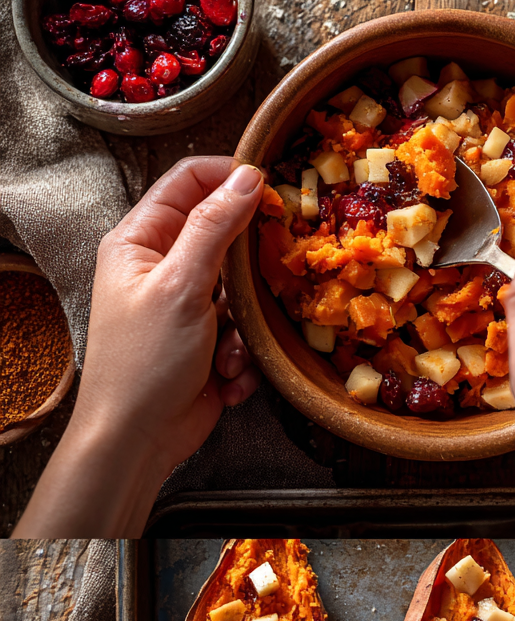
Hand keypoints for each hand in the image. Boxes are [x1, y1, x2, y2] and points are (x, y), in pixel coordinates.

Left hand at [14, 157, 262, 538]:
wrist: (135, 443)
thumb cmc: (143, 363)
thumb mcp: (181, 286)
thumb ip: (215, 227)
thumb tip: (247, 177)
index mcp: (139, 241)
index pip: (187, 181)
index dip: (230, 178)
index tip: (272, 190)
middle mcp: (160, 266)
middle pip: (224, 236)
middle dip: (248, 267)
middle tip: (268, 277)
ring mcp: (185, 305)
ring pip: (241, 288)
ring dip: (245, 324)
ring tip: (228, 353)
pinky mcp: (206, 341)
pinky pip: (244, 328)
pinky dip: (243, 354)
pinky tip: (226, 378)